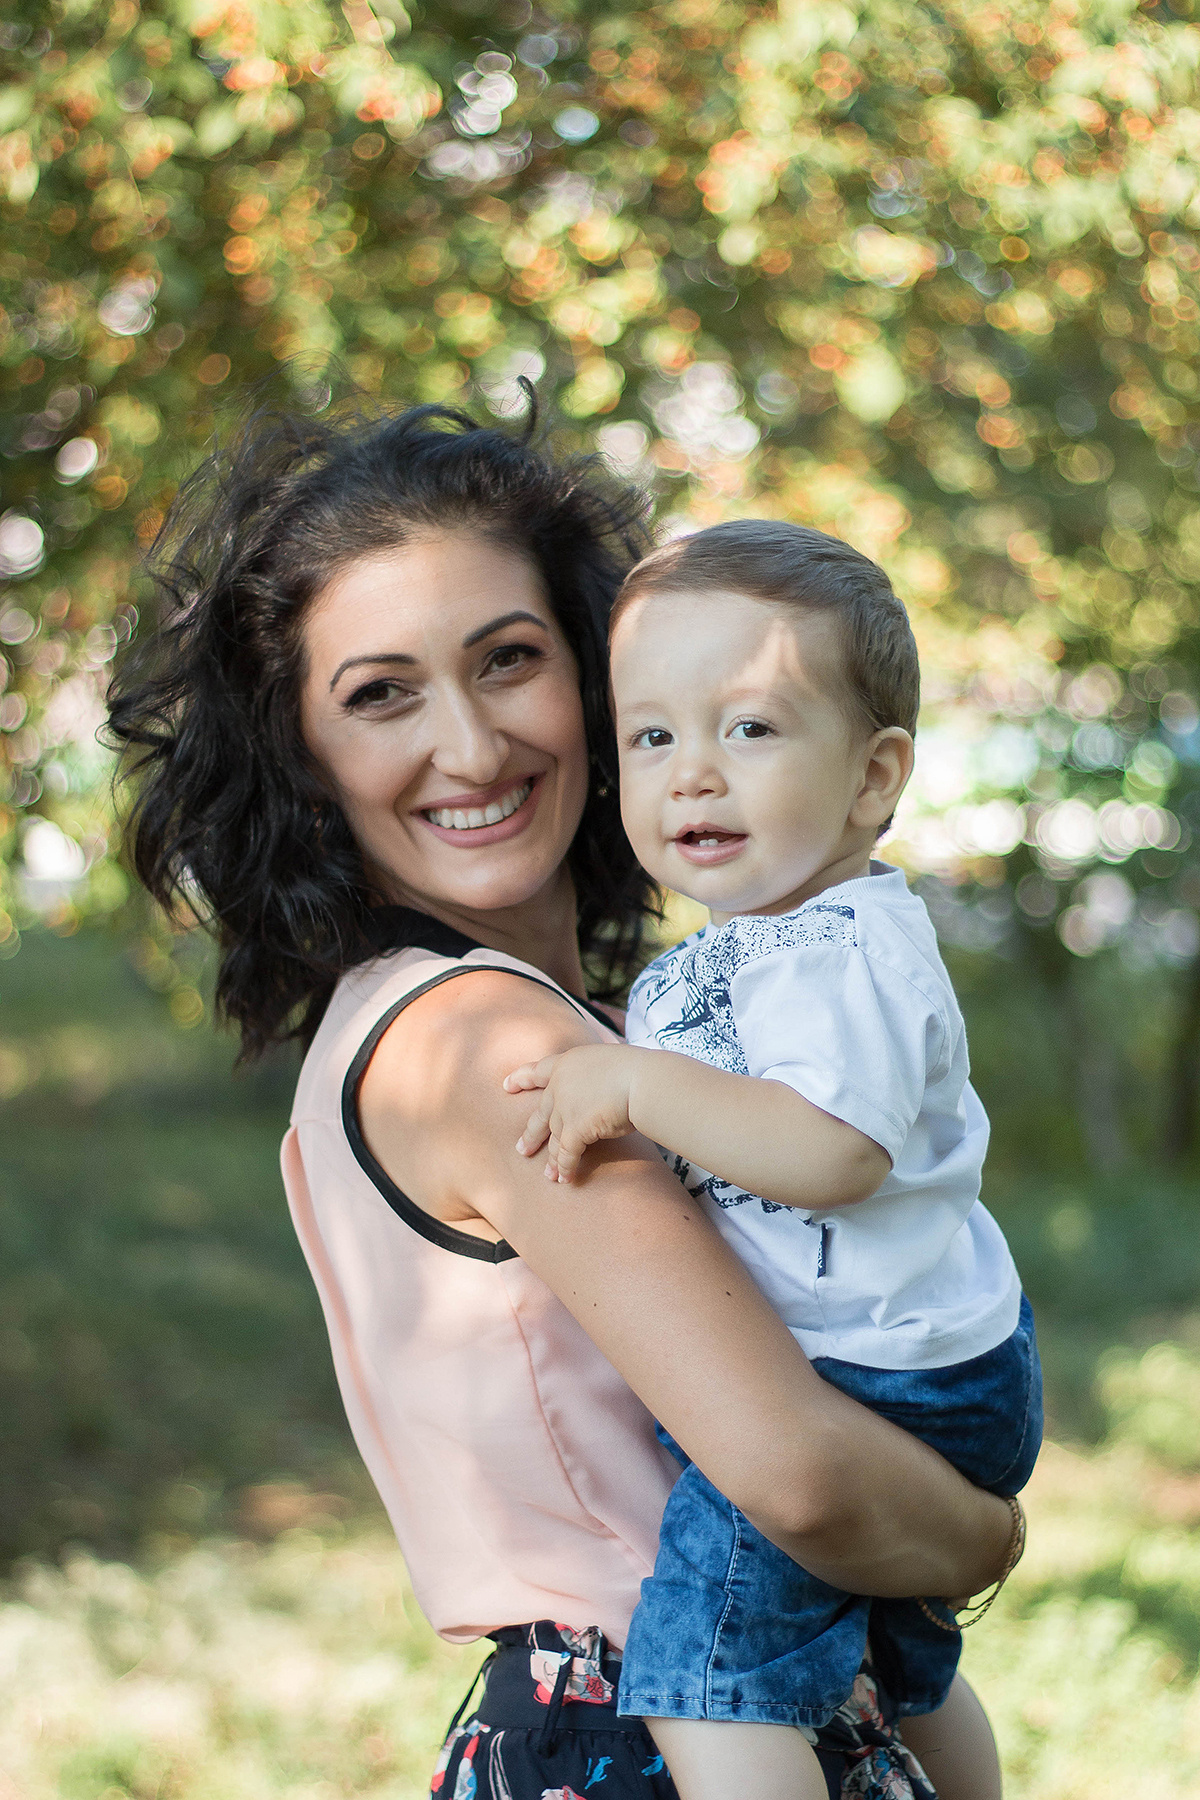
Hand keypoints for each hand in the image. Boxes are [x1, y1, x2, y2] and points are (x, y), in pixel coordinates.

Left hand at [503, 1044, 640, 1181]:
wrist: (642, 1080)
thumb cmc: (637, 1069)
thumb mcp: (609, 1061)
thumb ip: (597, 1076)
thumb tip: (604, 1089)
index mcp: (568, 1063)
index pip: (538, 1070)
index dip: (521, 1078)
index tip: (506, 1085)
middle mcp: (560, 1085)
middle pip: (540, 1114)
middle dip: (531, 1135)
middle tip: (521, 1149)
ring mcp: (565, 1108)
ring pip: (554, 1139)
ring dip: (553, 1160)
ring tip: (548, 1176)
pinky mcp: (575, 1129)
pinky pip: (567, 1154)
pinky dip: (567, 1168)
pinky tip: (566, 1180)